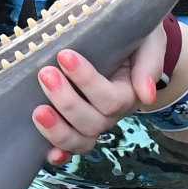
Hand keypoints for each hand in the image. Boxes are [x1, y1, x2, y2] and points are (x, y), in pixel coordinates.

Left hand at [32, 22, 177, 169]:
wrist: (120, 35)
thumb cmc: (133, 36)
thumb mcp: (148, 42)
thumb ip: (150, 64)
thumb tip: (147, 95)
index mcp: (129, 93)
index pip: (112, 99)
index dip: (87, 81)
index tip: (65, 55)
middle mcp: (110, 113)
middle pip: (93, 122)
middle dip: (67, 101)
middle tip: (46, 74)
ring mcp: (92, 121)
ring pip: (80, 140)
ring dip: (58, 129)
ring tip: (38, 111)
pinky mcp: (73, 125)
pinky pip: (69, 147)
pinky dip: (59, 153)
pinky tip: (49, 153)